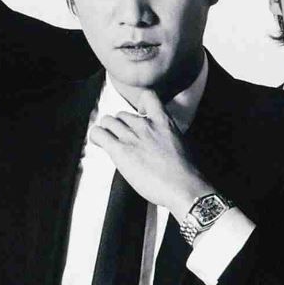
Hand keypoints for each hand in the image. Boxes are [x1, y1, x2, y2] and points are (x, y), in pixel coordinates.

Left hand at [88, 86, 215, 213]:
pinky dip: (96, 137)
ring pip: (108, 121)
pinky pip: (98, 134)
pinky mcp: (120, 150)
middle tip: (122, 140)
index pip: (148, 97)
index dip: (139, 106)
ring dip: (107, 131)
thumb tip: (160, 143)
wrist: (184, 187)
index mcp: (163, 121)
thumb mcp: (181, 143)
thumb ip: (166, 136)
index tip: (140, 116)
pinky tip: (99, 144)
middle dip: (120, 126)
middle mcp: (146, 124)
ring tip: (109, 143)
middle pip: (122, 114)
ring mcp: (132, 136)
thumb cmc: (187, 173)